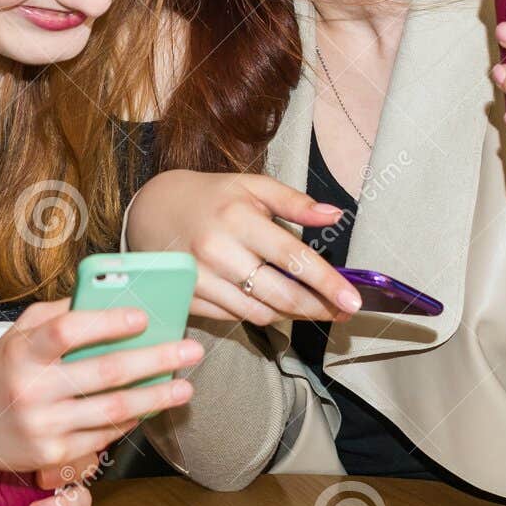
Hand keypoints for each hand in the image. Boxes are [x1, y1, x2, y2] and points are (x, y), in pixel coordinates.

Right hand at [0, 299, 200, 478]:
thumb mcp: (17, 334)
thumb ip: (58, 314)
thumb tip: (109, 298)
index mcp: (22, 352)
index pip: (68, 331)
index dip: (108, 322)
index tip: (144, 316)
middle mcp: (31, 390)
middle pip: (104, 372)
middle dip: (155, 360)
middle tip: (190, 350)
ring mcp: (43, 426)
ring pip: (112, 410)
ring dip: (156, 397)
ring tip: (184, 386)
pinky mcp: (52, 455)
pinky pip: (103, 436)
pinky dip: (131, 420)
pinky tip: (151, 407)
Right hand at [125, 170, 363, 323]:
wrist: (152, 211)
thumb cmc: (211, 198)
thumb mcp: (252, 187)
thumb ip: (295, 202)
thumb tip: (334, 215)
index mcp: (238, 218)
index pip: (293, 257)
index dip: (327, 283)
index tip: (352, 301)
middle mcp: (217, 251)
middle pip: (281, 295)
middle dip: (318, 308)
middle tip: (340, 311)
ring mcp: (200, 280)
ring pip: (260, 313)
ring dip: (292, 315)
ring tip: (309, 305)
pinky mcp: (188, 300)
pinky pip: (236, 318)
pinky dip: (260, 313)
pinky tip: (271, 301)